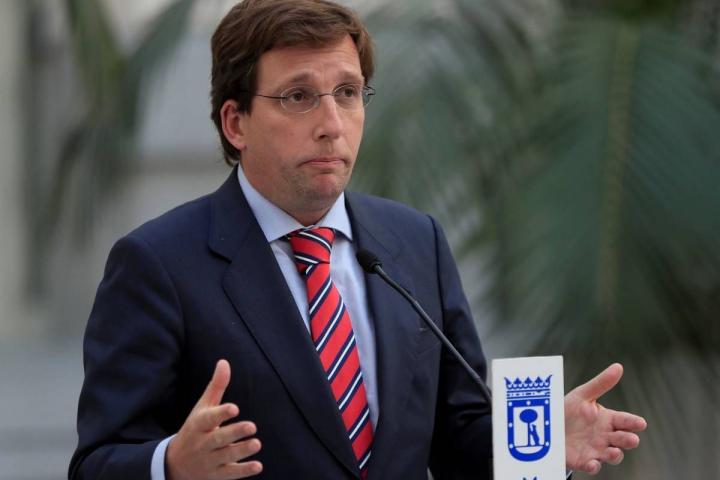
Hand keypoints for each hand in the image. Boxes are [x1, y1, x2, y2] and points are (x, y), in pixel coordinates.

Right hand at [166, 359, 261, 479]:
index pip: (208, 419)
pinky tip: (258, 466)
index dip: (221, 413)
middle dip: (234, 433)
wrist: (174, 464)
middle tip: (252, 426)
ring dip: (241, 451)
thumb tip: (224, 362)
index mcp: (198, 425)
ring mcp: (208, 461)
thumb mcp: (202, 408)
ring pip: (225, 457)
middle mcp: (202, 443)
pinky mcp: (215, 475)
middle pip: (217, 439)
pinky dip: (243, 471)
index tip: (234, 407)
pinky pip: (229, 474)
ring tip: (257, 443)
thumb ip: (216, 387)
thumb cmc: (196, 429)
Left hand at [564, 363, 646, 474]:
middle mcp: (605, 436)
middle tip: (632, 439)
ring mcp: (596, 450)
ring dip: (615, 455)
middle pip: (622, 440)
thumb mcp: (583, 396)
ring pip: (611, 455)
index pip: (625, 421)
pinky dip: (593, 466)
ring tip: (614, 452)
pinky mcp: (583, 461)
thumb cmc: (570, 411)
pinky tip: (592, 464)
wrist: (549, 427)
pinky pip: (591, 466)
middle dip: (628, 440)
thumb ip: (601, 383)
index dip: (633, 422)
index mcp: (608, 420)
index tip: (641, 423)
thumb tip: (619, 366)